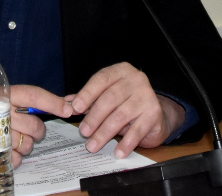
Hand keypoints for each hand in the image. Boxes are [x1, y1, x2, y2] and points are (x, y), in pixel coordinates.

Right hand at [9, 85, 73, 166]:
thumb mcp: (11, 98)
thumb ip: (37, 101)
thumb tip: (67, 104)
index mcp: (6, 94)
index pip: (34, 96)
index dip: (53, 103)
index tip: (69, 110)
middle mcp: (1, 111)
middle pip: (35, 126)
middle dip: (36, 130)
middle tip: (27, 127)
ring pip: (28, 144)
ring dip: (25, 143)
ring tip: (13, 136)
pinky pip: (17, 158)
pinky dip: (15, 155)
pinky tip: (7, 146)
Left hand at [68, 63, 184, 158]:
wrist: (155, 112)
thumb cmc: (125, 101)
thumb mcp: (106, 95)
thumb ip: (87, 98)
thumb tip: (66, 103)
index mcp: (120, 71)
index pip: (101, 80)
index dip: (87, 94)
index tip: (75, 108)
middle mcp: (135, 79)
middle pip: (110, 99)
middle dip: (94, 117)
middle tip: (83, 132)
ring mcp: (147, 96)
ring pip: (121, 116)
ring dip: (105, 133)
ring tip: (93, 144)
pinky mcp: (154, 114)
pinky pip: (137, 130)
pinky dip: (126, 143)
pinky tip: (118, 151)